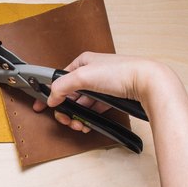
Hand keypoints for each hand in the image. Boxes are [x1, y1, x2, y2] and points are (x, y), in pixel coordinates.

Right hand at [33, 52, 154, 132]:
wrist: (146, 81)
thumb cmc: (120, 72)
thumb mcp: (83, 76)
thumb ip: (62, 86)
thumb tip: (51, 97)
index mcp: (82, 63)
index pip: (59, 79)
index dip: (49, 93)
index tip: (41, 106)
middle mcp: (90, 73)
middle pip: (69, 94)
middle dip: (65, 109)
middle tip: (65, 119)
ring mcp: (100, 86)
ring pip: (81, 104)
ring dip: (76, 115)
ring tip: (78, 124)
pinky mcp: (110, 97)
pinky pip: (93, 109)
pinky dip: (88, 117)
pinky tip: (87, 123)